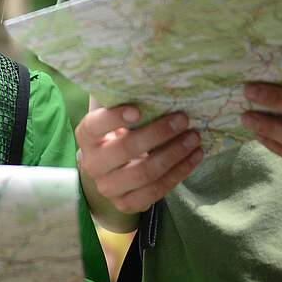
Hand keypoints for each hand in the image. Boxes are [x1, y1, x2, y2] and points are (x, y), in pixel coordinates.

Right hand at [75, 105, 202, 215]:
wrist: (111, 172)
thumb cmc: (116, 134)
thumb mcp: (113, 116)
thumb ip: (121, 100)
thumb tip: (146, 77)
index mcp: (86, 137)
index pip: (94, 126)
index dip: (114, 118)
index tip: (138, 109)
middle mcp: (93, 164)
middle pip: (126, 149)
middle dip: (158, 133)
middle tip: (183, 119)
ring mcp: (109, 188)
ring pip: (145, 172)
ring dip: (174, 154)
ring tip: (194, 138)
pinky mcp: (127, 204)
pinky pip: (157, 190)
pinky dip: (180, 172)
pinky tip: (194, 156)